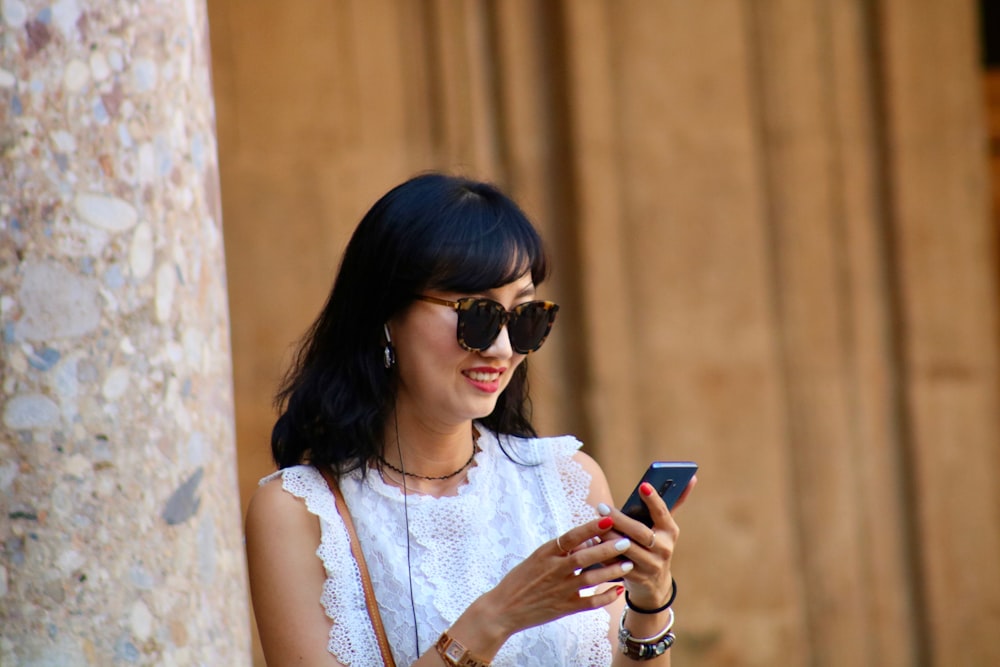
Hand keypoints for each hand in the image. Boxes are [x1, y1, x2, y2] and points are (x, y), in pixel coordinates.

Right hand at [478, 516, 632, 638]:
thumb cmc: (520, 580)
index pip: (571, 537)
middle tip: (626, 541)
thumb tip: (587, 540)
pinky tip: (618, 591)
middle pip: (585, 557)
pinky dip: (605, 597)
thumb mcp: (537, 558)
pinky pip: (590, 603)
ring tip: (628, 564)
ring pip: (591, 579)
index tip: (608, 519)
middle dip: (607, 549)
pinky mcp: (564, 608)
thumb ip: (561, 550)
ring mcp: (560, 590)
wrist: (503, 609)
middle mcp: (554, 570)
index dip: (590, 528)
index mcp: (546, 553)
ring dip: (611, 571)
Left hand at [599, 477, 693, 608]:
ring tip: (596, 523)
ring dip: (609, 536)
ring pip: (626, 548)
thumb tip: (692, 477)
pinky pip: (617, 562)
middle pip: (640, 532)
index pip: (663, 513)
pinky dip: (604, 552)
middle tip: (602, 507)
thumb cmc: (656, 545)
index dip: (654, 500)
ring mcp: (651, 565)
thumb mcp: (665, 527)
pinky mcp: (636, 577)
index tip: (643, 486)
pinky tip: (593, 542)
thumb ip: (674, 502)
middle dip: (620, 519)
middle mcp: (663, 549)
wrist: (654, 584)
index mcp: (670, 532)